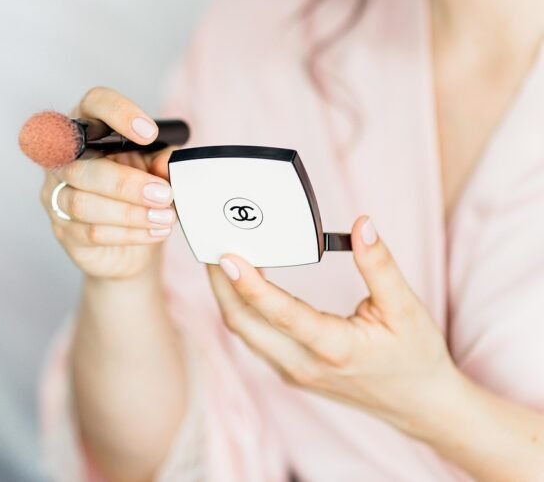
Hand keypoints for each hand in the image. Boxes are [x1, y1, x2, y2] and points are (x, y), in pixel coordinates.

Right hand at [39, 87, 177, 279]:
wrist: (132, 244)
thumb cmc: (141, 195)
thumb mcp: (159, 171)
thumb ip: (163, 162)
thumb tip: (164, 164)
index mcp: (91, 130)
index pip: (94, 104)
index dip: (118, 113)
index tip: (149, 133)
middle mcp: (65, 159)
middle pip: (82, 166)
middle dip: (127, 183)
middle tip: (164, 194)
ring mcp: (57, 196)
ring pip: (83, 203)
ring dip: (131, 213)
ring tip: (164, 217)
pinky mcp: (63, 231)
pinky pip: (91, 233)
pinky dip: (129, 233)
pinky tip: (154, 232)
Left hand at [207, 215, 460, 433]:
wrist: (419, 406)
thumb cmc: (414, 357)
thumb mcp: (406, 309)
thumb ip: (380, 266)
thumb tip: (362, 224)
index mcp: (334, 350)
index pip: (281, 315)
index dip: (250, 285)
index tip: (227, 257)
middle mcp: (304, 366)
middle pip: (244, 325)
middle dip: (221, 284)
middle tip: (211, 244)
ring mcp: (292, 372)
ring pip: (244, 332)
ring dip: (227, 295)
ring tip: (220, 257)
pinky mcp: (289, 371)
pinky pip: (255, 337)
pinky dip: (242, 307)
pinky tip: (242, 282)